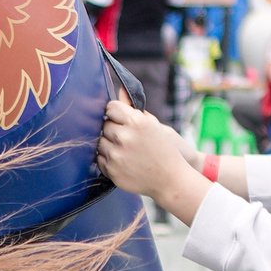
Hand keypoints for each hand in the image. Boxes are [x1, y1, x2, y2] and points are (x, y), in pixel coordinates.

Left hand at [97, 96, 204, 222]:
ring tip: (125, 151)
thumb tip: (119, 89)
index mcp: (136, 122)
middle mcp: (124, 137)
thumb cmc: (163, 150)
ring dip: (109, 145)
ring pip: (100, 142)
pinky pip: (100, 159)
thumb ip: (133, 108)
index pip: (111, 108)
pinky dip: (108, 159)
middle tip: (126, 138)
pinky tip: (122, 161)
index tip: (120, 119)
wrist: (170, 180)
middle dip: (113, 130)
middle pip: (104, 125)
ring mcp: (116, 155)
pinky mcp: (111, 170)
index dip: (115, 113)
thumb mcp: (153, 126)